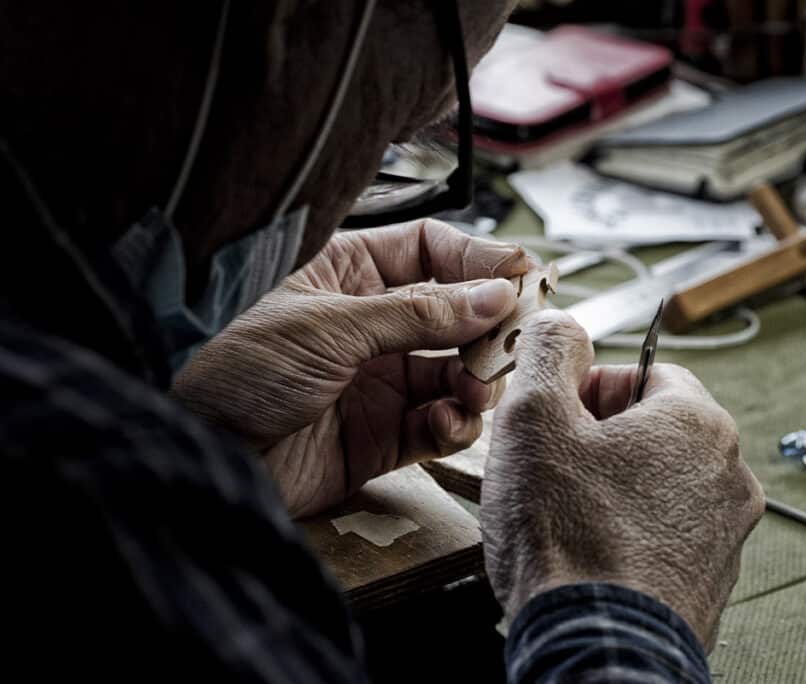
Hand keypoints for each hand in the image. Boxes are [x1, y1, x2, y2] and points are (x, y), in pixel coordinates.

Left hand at [172, 219, 530, 517]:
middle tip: (512, 341)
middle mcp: (367, 325)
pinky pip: (436, 425)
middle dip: (488, 328)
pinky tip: (448, 423)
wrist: (193, 453)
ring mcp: (375, 381)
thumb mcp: (329, 326)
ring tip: (477, 388)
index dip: (478, 261)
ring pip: (453, 373)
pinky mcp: (378, 436)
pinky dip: (454, 425)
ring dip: (476, 380)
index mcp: (345, 274)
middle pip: (454, 314)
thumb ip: (418, 313)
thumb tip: (492, 297)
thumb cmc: (229, 367)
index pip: (430, 250)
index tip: (521, 278)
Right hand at [480, 311, 763, 650]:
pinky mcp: (709, 581)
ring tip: (566, 512)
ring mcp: (724, 534)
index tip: (559, 412)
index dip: (592, 386)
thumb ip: (550, 350)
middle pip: (657, 429)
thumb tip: (560, 322)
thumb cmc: (568, 537)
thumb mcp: (536, 416)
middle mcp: (728, 475)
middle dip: (601, 437)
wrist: (596, 646)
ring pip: (660, 484)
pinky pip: (665, 535)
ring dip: (615, 485)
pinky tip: (589, 552)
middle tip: (554, 462)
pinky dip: (630, 534)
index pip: (649, 373)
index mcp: (698, 423)